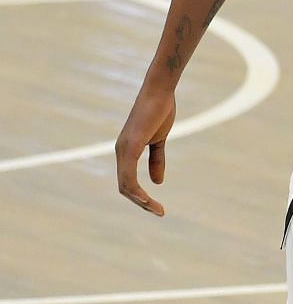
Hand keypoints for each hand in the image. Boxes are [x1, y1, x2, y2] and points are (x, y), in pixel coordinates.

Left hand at [115, 83, 175, 216]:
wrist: (159, 91)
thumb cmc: (160, 111)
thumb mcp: (159, 139)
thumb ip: (157, 160)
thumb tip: (157, 182)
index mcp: (127, 151)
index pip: (128, 181)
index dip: (141, 196)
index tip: (157, 206)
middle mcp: (121, 152)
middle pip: (125, 187)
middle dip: (141, 203)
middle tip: (158, 212)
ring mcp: (124, 150)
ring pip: (125, 185)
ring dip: (140, 200)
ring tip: (156, 209)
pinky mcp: (130, 146)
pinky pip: (129, 175)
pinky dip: (137, 189)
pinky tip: (147, 197)